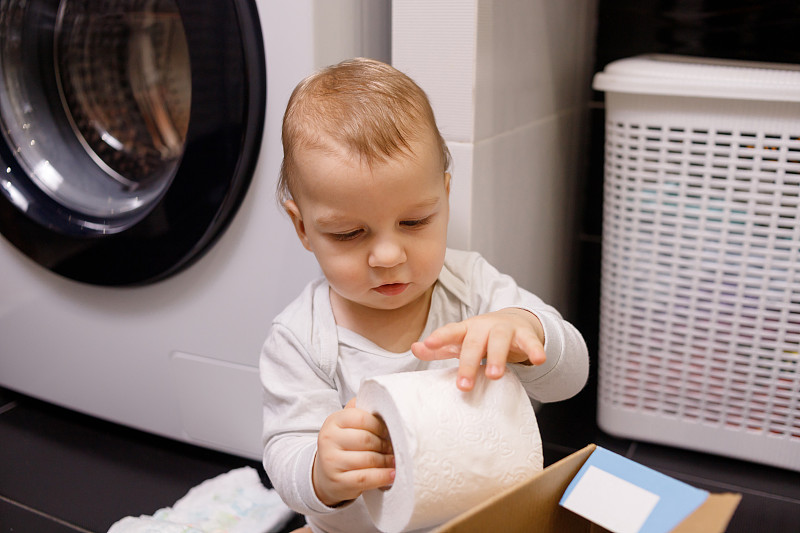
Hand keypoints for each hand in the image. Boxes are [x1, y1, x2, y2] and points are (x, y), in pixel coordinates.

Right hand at [312, 398, 394, 506]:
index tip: (390, 431)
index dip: (380, 425)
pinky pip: (366, 478)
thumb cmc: (344, 447)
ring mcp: (331, 461)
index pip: (361, 417)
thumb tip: (386, 398)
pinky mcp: (338, 481)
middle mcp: (328, 439)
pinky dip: (383, 476)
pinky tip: (392, 475)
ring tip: (396, 461)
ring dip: (387, 461)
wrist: (326, 476)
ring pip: (368, 459)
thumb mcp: (347, 426)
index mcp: (333, 421)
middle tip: (396, 448)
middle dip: (386, 444)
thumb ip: (361, 411)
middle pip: (366, 439)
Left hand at [411, 308, 545, 390]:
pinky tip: (539, 360)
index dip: (438, 338)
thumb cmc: (481, 336)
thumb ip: (438, 348)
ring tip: (494, 375)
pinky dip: (535, 349)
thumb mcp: (460, 341)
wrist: (514, 321)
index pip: (450, 332)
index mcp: (466, 329)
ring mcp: (504, 329)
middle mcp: (484, 327)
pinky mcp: (524, 334)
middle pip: (474, 344)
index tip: (427, 345)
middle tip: (464, 386)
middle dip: (468, 364)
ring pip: (499, 341)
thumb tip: (414, 348)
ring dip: (497, 358)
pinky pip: (530, 342)